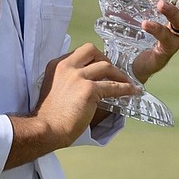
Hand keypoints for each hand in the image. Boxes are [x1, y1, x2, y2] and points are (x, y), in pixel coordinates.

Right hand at [5, 43, 139, 168]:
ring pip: (105, 66)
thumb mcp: (53, 86)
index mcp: (57, 65)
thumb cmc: (49, 114)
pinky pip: (113, 86)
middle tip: (111, 71)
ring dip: (119, 74)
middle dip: (104, 58)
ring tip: (126, 82)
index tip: (99, 67)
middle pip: (91, 50)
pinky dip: (125, 88)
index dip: (92, 59)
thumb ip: (65, 79)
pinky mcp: (89, 90)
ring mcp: (78, 77)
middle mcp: (67, 66)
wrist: (47, 128)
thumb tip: (82, 83)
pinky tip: (131, 92)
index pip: (79, 53)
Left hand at [132, 0, 178, 83]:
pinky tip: (146, 23)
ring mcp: (175, 36)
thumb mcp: (128, 1)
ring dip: (172, 10)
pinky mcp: (166, 50)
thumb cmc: (130, 30)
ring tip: (160, 3)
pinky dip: (156, 29)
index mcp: (176, 5)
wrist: (124, 60)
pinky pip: (165, 38)